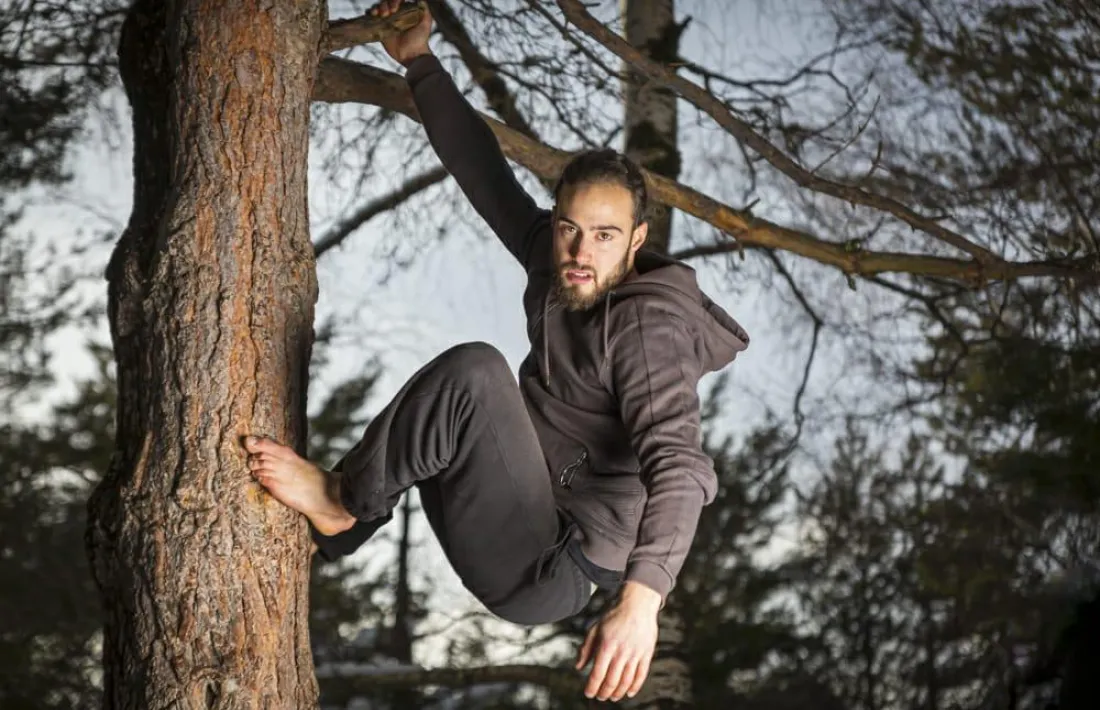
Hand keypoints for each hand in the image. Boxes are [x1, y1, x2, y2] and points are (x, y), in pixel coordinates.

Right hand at [369, 0, 432, 65]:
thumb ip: (424, 10)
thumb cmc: (420, 39)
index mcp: (405, 11)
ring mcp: (387, 22)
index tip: (395, 8)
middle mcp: (396, 15)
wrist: (412, 55)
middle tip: (386, 14)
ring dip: (376, 8)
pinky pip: (372, 19)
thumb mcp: (426, 23)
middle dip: (384, 5)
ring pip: (379, 8)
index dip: (394, 0)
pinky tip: (371, 15)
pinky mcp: (381, 30)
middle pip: (386, 2)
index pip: (398, 0)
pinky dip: (369, 14)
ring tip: (377, 14)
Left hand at [575, 581, 659, 701]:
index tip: (588, 694)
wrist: (637, 604)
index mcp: (606, 645)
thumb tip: (578, 668)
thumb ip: (586, 649)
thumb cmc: (613, 616)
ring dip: (618, 692)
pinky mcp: (647, 654)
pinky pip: (641, 675)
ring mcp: (635, 653)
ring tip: (612, 697)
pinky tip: (629, 693)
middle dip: (604, 692)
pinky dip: (635, 687)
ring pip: (626, 681)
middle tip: (600, 697)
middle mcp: (621, 651)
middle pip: (612, 680)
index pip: (597, 673)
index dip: (592, 687)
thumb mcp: (595, 629)